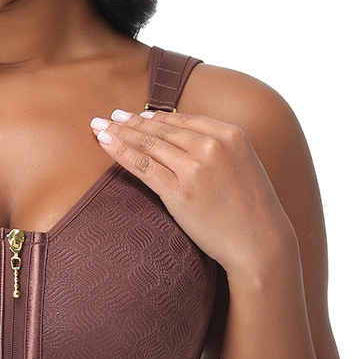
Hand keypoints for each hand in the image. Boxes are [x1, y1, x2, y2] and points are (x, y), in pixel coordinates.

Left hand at [90, 107, 294, 280]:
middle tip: (108, 117)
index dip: (155, 117)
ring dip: (119, 132)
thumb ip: (220, 151)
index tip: (136, 115)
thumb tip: (191, 145)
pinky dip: (119, 151)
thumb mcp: (243, 167)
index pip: (183, 120)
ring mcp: (194, 167)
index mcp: (231, 134)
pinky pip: (142, 165)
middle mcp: (212, 144)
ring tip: (99, 127)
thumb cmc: (252, 212)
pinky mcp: (179, 190)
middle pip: (162, 128)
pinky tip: (104, 143)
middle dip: (131, 121)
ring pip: (148, 143)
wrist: (260, 243)